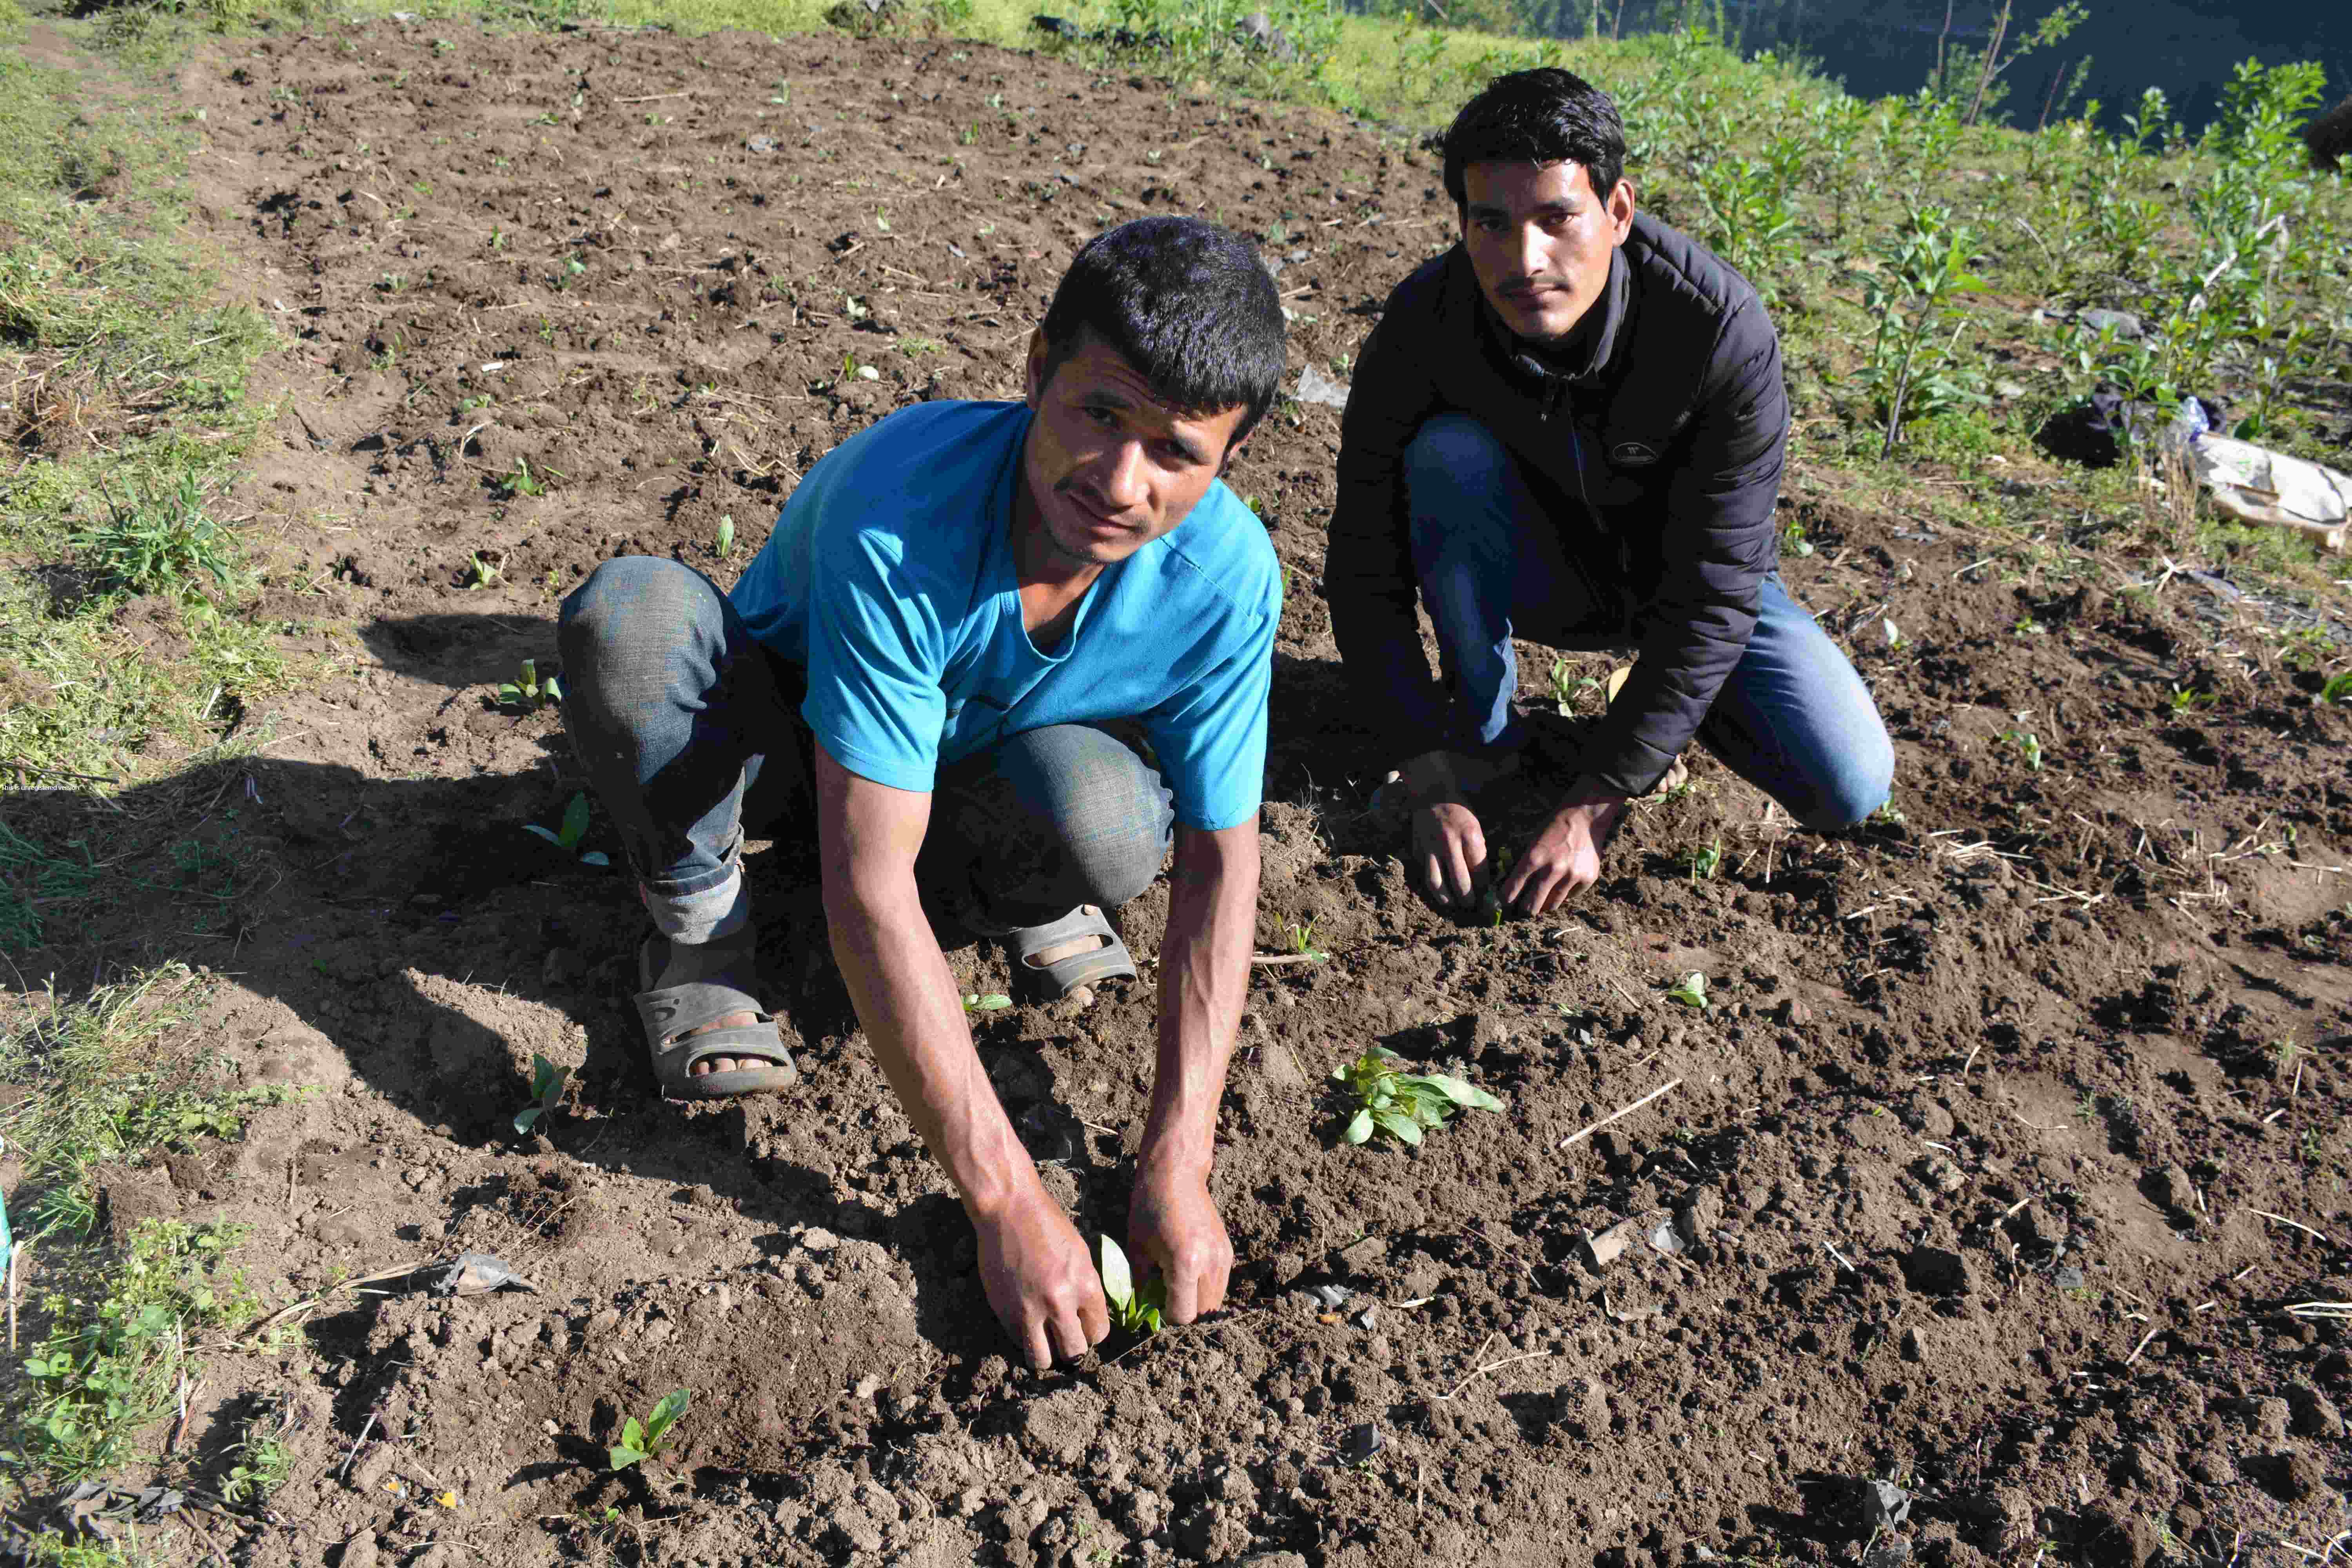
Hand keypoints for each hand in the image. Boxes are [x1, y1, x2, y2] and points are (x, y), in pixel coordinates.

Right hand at [972, 1182, 1108, 1369]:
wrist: (1008, 1208)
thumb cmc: (1047, 1225)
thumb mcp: (1081, 1255)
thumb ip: (1086, 1289)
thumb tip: (1088, 1319)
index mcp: (1085, 1286)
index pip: (1098, 1333)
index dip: (1091, 1333)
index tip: (1083, 1326)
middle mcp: (1060, 1302)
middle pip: (1074, 1352)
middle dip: (1071, 1347)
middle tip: (1064, 1335)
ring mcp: (1029, 1310)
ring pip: (1042, 1360)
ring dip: (1046, 1353)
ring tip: (1043, 1338)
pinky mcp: (1004, 1311)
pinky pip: (1018, 1342)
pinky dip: (1023, 1338)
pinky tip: (1024, 1319)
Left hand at [1127, 1160, 1232, 1324]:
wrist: (1176, 1175)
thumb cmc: (1150, 1208)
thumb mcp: (1137, 1249)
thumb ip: (1140, 1286)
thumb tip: (1141, 1312)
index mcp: (1185, 1265)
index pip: (1183, 1315)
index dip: (1165, 1316)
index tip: (1154, 1304)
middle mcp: (1210, 1264)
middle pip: (1202, 1313)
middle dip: (1183, 1310)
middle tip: (1164, 1296)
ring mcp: (1223, 1257)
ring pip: (1215, 1302)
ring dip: (1196, 1301)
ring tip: (1176, 1284)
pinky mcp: (1228, 1251)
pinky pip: (1220, 1284)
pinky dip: (1205, 1287)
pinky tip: (1188, 1272)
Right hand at [1410, 799, 1488, 907]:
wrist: (1431, 794)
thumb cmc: (1459, 813)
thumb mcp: (1475, 827)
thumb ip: (1477, 852)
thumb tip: (1482, 881)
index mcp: (1469, 834)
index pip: (1479, 871)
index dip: (1483, 887)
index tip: (1485, 895)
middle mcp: (1448, 842)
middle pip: (1459, 881)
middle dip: (1467, 899)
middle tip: (1471, 905)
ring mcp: (1430, 847)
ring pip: (1437, 883)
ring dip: (1446, 899)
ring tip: (1453, 905)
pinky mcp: (1417, 850)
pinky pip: (1425, 873)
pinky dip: (1433, 885)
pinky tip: (1440, 890)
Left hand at [1497, 794, 1626, 914]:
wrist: (1584, 816)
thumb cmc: (1553, 827)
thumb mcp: (1531, 840)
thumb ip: (1522, 863)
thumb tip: (1510, 885)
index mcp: (1533, 858)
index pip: (1512, 890)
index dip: (1505, 900)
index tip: (1504, 903)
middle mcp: (1552, 870)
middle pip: (1532, 906)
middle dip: (1524, 909)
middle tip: (1522, 909)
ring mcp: (1572, 876)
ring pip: (1552, 905)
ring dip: (1545, 904)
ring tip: (1541, 901)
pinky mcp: (1588, 878)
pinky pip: (1571, 896)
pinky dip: (1564, 893)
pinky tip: (1563, 883)